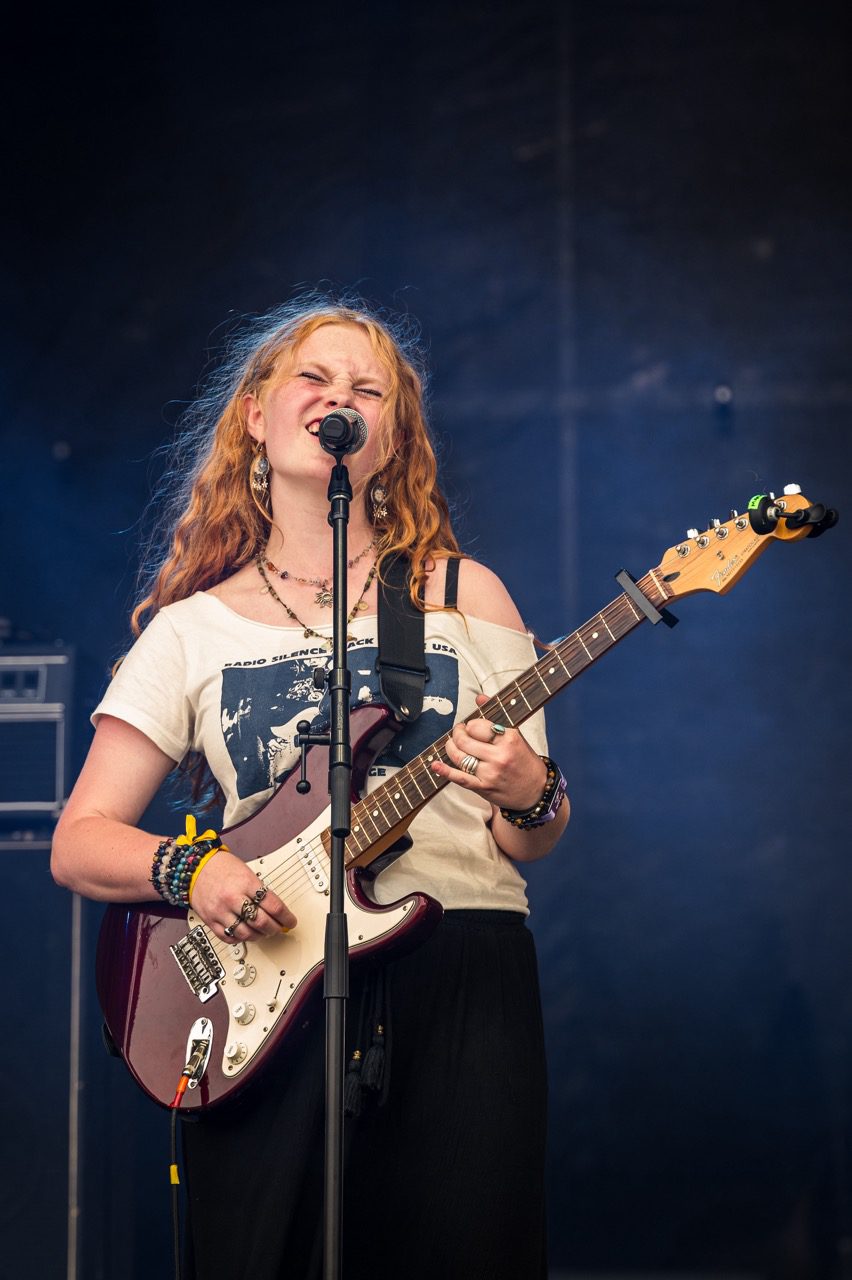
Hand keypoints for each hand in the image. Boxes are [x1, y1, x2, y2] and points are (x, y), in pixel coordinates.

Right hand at [189, 848, 297, 942]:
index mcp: (246, 883)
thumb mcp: (247, 872)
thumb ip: (259, 891)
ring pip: (246, 933)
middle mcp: (233, 898)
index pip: (273, 905)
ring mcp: (220, 911)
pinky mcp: (210, 920)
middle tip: (279, 928)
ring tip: (263, 932)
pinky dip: (240, 939)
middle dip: (275, 928)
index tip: (290, 921)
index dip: (286, 917)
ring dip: (259, 936)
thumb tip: (275, 910)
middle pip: (261, 922)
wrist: (196, 868)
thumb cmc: (222, 867)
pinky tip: (246, 934)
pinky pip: (229, 937)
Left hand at [430, 693, 546, 811]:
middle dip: (456, 733)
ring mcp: (490, 773)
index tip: (470, 727)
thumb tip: (479, 698)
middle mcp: (499, 755)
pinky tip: (435, 765)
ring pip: (460, 757)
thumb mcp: (516, 736)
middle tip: (458, 732)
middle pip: (465, 740)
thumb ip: (496, 716)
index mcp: (509, 738)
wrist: (536, 791)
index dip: (469, 725)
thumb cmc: (525, 761)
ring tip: (452, 745)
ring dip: (450, 748)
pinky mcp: (484, 788)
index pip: (477, 725)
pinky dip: (445, 771)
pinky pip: (460, 778)